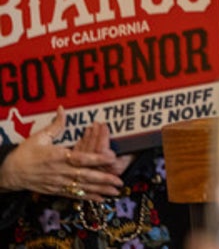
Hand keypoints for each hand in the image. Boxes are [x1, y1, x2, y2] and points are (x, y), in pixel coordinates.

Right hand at [0, 107, 122, 199]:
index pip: (80, 158)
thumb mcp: (39, 137)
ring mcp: (58, 183)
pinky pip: (74, 195)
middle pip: (85, 176)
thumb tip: (62, 108)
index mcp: (57, 156)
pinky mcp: (56, 190)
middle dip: (103, 179)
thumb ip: (55, 125)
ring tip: (115, 192)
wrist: (10, 172)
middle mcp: (60, 171)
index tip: (112, 157)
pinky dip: (88, 198)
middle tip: (119, 181)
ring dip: (100, 190)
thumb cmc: (25, 153)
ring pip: (82, 187)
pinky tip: (100, 199)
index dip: (97, 158)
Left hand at [74, 119, 133, 177]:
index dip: (102, 137)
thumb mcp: (132, 152)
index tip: (104, 126)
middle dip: (94, 135)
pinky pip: (79, 157)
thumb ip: (124, 145)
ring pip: (83, 153)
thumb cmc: (129, 160)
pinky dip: (80, 145)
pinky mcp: (84, 171)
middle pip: (92, 151)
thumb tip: (117, 132)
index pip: (102, 151)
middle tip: (97, 124)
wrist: (123, 174)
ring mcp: (91, 173)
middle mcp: (100, 172)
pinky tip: (83, 137)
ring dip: (87, 138)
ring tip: (91, 128)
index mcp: (114, 167)